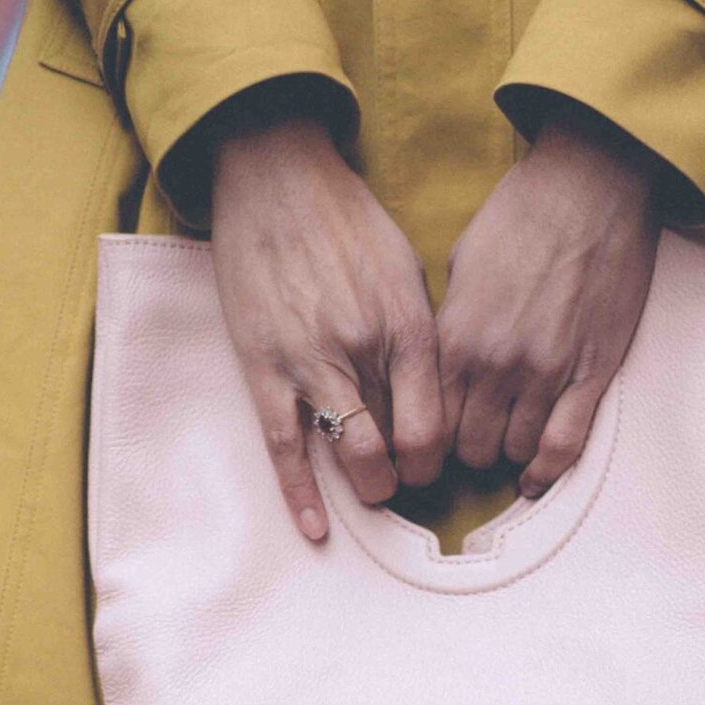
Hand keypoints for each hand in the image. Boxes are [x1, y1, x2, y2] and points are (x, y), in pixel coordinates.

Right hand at [208, 95, 445, 538]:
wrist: (274, 174)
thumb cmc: (345, 219)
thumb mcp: (406, 268)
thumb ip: (422, 333)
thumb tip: (439, 389)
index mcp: (408, 326)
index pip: (438, 422)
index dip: (439, 457)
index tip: (431, 462)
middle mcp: (365, 349)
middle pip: (401, 447)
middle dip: (406, 478)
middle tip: (402, 479)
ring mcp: (312, 362)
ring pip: (351, 454)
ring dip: (367, 487)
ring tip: (370, 490)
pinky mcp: (265, 368)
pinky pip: (286, 448)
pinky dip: (301, 496)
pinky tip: (316, 530)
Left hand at [437, 100, 663, 496]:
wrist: (591, 185)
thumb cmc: (524, 214)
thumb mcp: (463, 266)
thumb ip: (451, 326)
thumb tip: (444, 368)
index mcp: (456, 338)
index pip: (429, 421)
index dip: (430, 438)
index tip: (437, 438)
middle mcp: (496, 365)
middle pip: (470, 449)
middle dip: (471, 449)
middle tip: (479, 437)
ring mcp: (546, 374)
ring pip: (516, 452)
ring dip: (512, 452)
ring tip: (513, 437)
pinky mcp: (592, 373)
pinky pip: (564, 446)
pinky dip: (548, 470)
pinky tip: (537, 476)